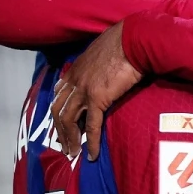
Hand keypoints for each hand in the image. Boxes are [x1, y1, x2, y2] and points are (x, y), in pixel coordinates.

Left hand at [51, 21, 141, 161]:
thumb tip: (103, 66)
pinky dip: (91, 142)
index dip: (58, 111)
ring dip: (70, 139)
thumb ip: (96, 62)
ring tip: (74, 153)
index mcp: (75, 69)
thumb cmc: (125, 42)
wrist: (134, 40)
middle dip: (60, 130)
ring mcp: (84, 90)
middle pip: (58, 110)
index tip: (61, 124)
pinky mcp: (98, 98)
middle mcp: (75, 80)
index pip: (59, 94)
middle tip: (65, 145)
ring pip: (69, 120)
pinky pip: (92, 125)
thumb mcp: (103, 50)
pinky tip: (92, 154)